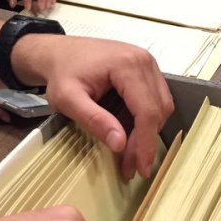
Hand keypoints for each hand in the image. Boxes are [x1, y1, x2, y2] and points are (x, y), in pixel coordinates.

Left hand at [13, 36, 173, 181]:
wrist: (59, 52)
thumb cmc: (61, 73)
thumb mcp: (67, 99)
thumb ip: (93, 119)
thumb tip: (120, 144)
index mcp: (126, 64)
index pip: (146, 110)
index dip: (145, 143)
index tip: (140, 169)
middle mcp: (143, 60)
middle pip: (158, 109)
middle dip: (146, 142)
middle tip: (131, 167)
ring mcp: (147, 62)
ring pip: (162, 105)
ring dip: (149, 132)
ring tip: (130, 154)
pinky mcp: (146, 68)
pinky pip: (156, 98)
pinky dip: (147, 119)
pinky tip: (132, 134)